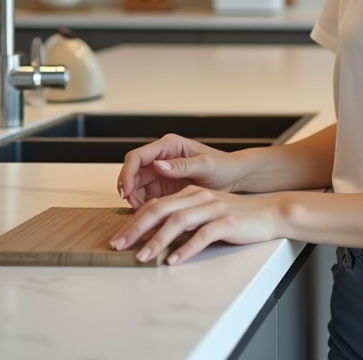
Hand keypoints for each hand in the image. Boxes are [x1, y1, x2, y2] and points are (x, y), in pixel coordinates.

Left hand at [109, 185, 280, 264]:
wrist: (270, 213)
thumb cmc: (237, 216)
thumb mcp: (205, 212)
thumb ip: (182, 218)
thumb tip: (154, 236)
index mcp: (191, 194)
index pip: (156, 205)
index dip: (134, 221)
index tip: (118, 238)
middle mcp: (199, 198)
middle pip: (161, 210)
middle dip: (136, 229)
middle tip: (120, 245)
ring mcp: (213, 209)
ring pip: (178, 222)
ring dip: (157, 240)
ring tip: (143, 256)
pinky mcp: (227, 222)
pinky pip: (203, 235)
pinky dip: (186, 249)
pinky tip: (175, 260)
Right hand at [116, 133, 242, 209]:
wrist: (234, 178)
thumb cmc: (223, 166)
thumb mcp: (206, 165)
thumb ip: (183, 165)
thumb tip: (158, 165)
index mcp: (169, 146)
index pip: (137, 157)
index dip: (128, 173)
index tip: (128, 191)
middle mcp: (161, 158)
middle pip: (132, 172)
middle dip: (128, 189)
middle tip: (133, 206)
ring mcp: (161, 174)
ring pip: (136, 186)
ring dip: (134, 199)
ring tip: (142, 214)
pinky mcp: (164, 188)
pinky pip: (146, 197)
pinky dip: (144, 206)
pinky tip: (149, 216)